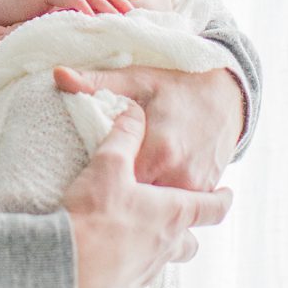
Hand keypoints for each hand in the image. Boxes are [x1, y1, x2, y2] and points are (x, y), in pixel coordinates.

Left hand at [53, 64, 242, 190]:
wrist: (229, 94)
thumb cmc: (179, 85)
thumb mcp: (138, 80)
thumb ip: (98, 83)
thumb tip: (59, 75)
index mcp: (158, 151)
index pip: (117, 184)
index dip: (98, 187)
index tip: (82, 186)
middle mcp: (178, 175)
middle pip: (136, 204)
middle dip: (117, 201)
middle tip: (96, 197)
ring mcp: (194, 187)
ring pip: (157, 212)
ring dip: (139, 208)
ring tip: (118, 203)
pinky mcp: (204, 192)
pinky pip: (176, 209)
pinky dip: (159, 206)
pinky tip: (143, 204)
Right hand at [60, 96, 233, 287]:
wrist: (60, 265)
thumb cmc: (91, 214)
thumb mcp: (109, 164)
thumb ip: (125, 135)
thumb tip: (133, 112)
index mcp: (172, 215)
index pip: (212, 208)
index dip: (222, 200)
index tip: (226, 194)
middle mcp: (165, 248)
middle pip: (191, 243)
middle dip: (189, 230)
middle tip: (180, 217)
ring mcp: (144, 273)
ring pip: (163, 263)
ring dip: (158, 248)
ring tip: (141, 234)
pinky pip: (134, 279)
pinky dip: (130, 266)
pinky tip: (111, 255)